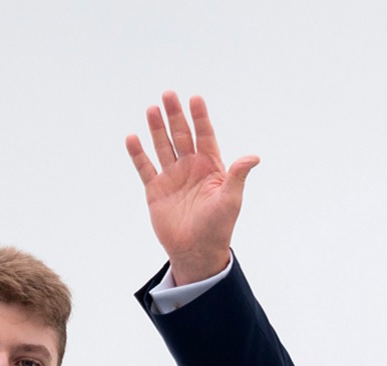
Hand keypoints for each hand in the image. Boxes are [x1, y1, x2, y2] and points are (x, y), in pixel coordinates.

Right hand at [126, 92, 258, 284]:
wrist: (196, 251)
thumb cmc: (218, 227)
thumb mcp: (230, 200)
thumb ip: (237, 176)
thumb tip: (254, 157)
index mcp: (211, 167)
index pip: (205, 135)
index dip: (200, 117)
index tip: (195, 98)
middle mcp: (191, 167)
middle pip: (182, 135)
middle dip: (175, 115)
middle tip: (168, 94)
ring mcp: (172, 177)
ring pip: (163, 146)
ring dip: (157, 128)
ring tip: (152, 109)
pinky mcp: (156, 189)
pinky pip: (145, 167)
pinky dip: (138, 153)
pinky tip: (132, 137)